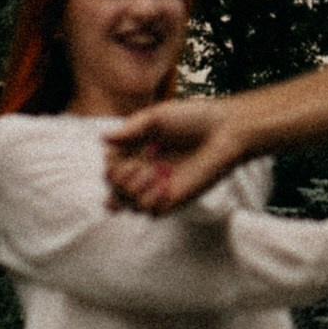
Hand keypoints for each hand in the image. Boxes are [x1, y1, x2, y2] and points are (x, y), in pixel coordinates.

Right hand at [104, 96, 248, 212]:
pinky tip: (165, 186)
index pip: (110, 166)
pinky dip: (149, 200)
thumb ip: (130, 129)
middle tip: (142, 163)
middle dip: (119, 178)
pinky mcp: (174, 200)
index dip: (112, 162)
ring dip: (133, 189)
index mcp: (137, 151)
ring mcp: (157, 188)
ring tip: (156, 172)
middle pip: (113, 188)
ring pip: (127, 204)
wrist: (225, 131)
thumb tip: (102, 138)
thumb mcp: (157, 117)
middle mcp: (144, 171)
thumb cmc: (193, 119)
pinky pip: (150, 212)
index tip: (133, 148)